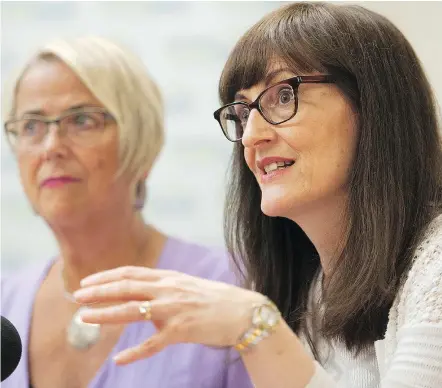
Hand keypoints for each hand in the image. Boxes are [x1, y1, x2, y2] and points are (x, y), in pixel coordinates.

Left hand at [73, 266, 265, 364]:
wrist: (241, 311)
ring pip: (133, 311)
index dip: (107, 276)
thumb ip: (164, 285)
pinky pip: (154, 343)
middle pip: (126, 287)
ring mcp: (173, 309)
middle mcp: (168, 290)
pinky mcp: (182, 330)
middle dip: (99, 291)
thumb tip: (142, 289)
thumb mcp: (186, 284)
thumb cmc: (213, 298)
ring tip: (84, 317)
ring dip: (106, 314)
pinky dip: (135, 352)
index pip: (131, 273)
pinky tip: (119, 359)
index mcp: (169, 278)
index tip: (88, 281)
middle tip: (77, 296)